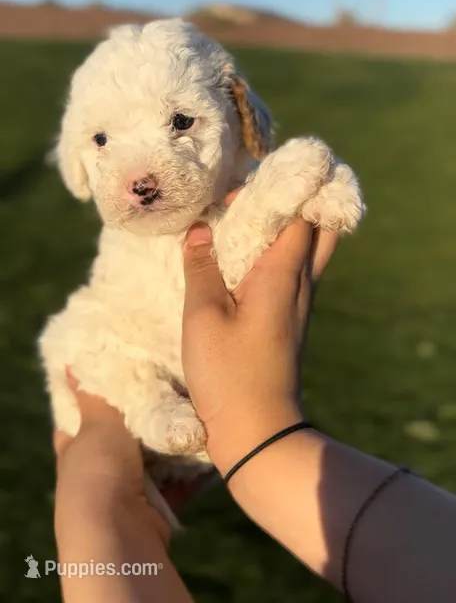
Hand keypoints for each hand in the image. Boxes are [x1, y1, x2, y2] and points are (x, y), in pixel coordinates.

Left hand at [54, 371, 205, 549]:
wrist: (119, 534)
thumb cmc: (97, 472)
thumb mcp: (96, 424)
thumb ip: (95, 395)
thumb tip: (71, 363)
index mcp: (76, 447)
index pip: (80, 415)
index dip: (95, 393)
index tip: (120, 366)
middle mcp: (101, 468)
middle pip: (125, 432)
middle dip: (147, 410)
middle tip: (172, 377)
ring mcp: (130, 488)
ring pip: (156, 453)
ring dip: (175, 437)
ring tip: (199, 401)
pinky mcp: (159, 505)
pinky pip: (181, 478)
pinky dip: (195, 464)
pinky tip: (212, 438)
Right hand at [182, 205, 337, 475]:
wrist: (260, 431)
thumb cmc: (228, 374)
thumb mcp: (202, 316)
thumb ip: (201, 267)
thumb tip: (200, 229)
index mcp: (282, 275)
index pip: (299, 216)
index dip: (277, 193)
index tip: (240, 190)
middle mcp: (301, 284)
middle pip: (319, 230)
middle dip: (298, 204)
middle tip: (260, 196)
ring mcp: (300, 304)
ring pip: (308, 251)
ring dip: (286, 228)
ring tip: (247, 218)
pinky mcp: (291, 321)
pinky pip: (294, 273)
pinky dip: (279, 254)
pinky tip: (246, 257)